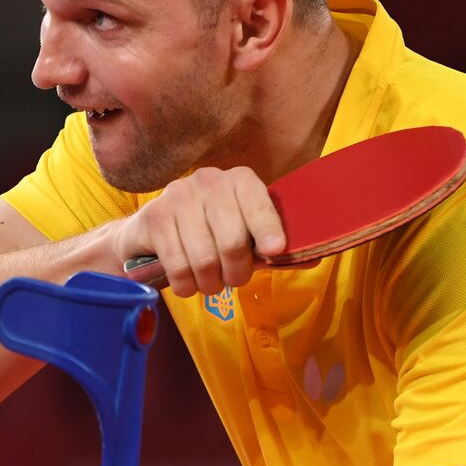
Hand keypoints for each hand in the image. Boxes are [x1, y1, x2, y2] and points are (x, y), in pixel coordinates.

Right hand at [112, 166, 285, 296]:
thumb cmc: (211, 233)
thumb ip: (272, 246)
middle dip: (236, 273)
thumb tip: (312, 259)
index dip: (268, 230)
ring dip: (210, 283)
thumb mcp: (245, 234)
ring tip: (209, 282)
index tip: (274, 250)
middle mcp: (209, 181)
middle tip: (233, 280)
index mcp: (240, 180)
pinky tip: (187, 282)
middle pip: (232, 242)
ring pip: (204, 259)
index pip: (258, 205)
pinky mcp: (154, 216)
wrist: (153, 230)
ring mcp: (179, 196)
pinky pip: (177, 266)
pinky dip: (186, 285)